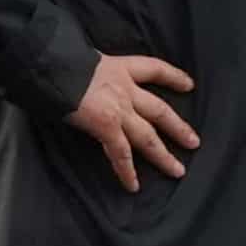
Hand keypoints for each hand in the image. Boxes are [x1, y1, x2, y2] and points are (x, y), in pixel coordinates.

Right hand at [66, 51, 197, 191]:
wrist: (51, 65)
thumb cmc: (59, 59)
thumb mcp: (84, 58)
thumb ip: (92, 71)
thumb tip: (85, 79)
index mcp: (119, 67)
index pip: (154, 69)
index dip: (173, 76)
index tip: (188, 85)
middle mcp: (125, 89)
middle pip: (159, 110)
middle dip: (178, 127)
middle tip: (194, 142)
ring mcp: (119, 109)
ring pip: (148, 137)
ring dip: (163, 156)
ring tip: (177, 170)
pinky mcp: (107, 126)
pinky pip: (121, 154)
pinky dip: (127, 171)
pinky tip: (133, 186)